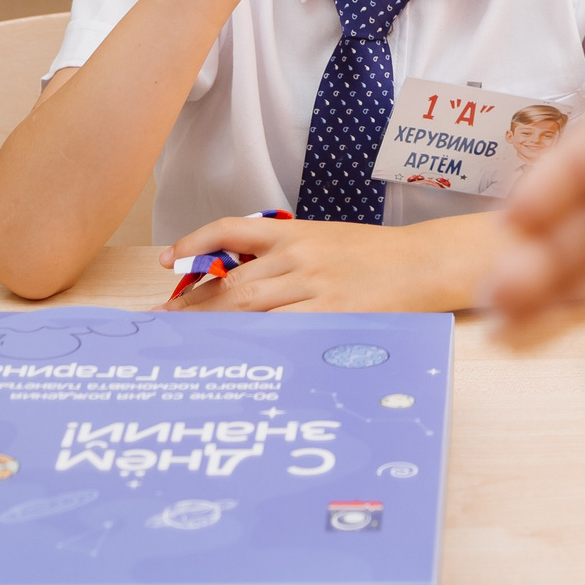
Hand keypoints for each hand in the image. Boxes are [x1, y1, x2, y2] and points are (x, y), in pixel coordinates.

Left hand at [164, 213, 493, 311]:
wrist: (424, 261)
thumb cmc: (377, 256)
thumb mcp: (327, 241)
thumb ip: (286, 256)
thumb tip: (238, 282)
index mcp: (296, 232)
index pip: (232, 230)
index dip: (194, 242)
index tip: (167, 259)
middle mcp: (298, 256)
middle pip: (229, 282)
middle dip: (190, 305)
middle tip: (160, 323)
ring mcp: (314, 287)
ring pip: (247, 308)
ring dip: (210, 327)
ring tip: (183, 343)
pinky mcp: (332, 315)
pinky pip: (281, 331)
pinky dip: (253, 342)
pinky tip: (235, 353)